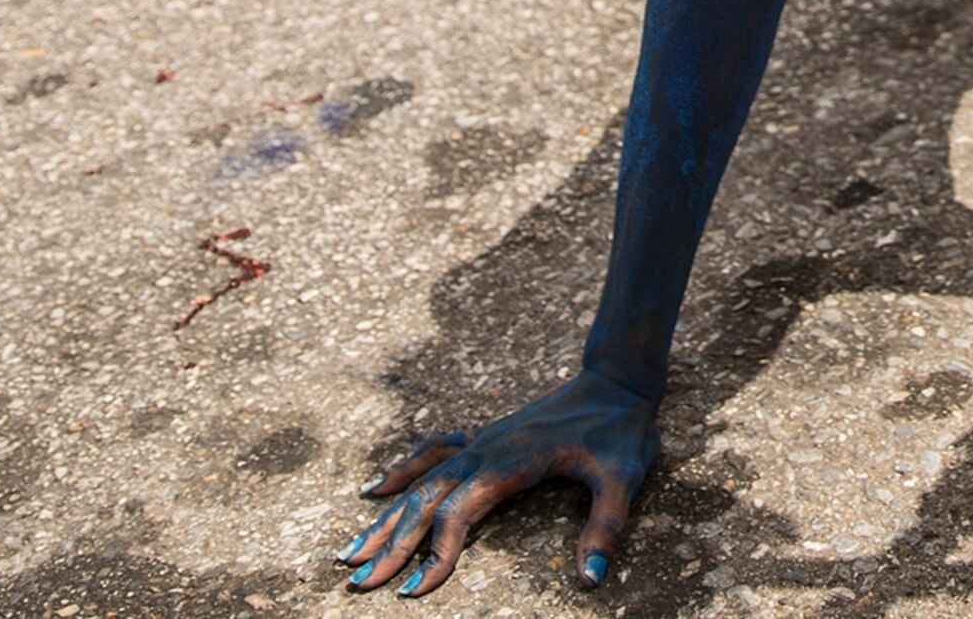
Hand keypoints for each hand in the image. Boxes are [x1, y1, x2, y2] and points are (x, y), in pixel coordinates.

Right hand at [336, 371, 659, 596]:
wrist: (617, 380)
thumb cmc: (621, 431)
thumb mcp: (623, 478)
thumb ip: (605, 527)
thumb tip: (589, 582)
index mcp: (510, 463)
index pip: (457, 514)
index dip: (435, 555)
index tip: (415, 591)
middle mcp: (484, 450)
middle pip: (424, 501)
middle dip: (389, 544)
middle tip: (356, 581)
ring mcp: (481, 441)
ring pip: (420, 481)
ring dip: (385, 516)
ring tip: (349, 550)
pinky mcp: (485, 435)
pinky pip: (432, 451)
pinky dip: (402, 469)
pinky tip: (376, 488)